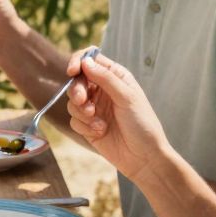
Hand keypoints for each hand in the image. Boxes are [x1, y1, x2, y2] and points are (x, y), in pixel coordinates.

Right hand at [65, 50, 170, 184]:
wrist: (143, 157)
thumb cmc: (142, 124)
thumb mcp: (127, 97)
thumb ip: (106, 78)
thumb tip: (86, 61)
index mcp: (115, 77)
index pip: (91, 60)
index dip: (78, 62)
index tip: (72, 71)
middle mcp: (103, 90)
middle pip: (77, 81)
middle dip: (77, 91)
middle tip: (82, 101)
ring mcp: (94, 108)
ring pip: (72, 102)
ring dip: (81, 111)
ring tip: (97, 122)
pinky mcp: (88, 126)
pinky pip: (74, 120)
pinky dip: (84, 126)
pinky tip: (100, 132)